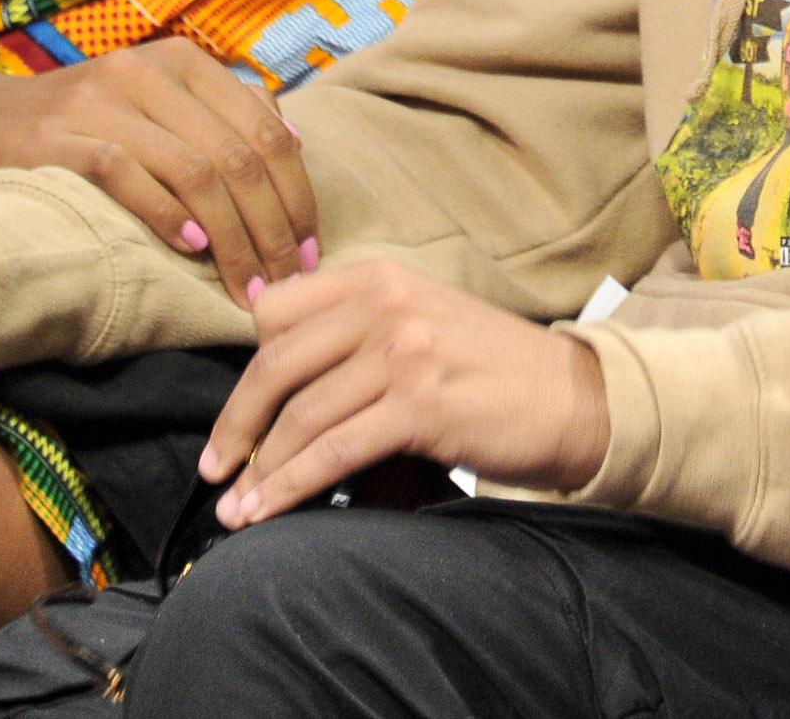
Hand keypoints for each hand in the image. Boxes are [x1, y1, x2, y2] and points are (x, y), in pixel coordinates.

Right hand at [0, 43, 317, 292]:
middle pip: (237, 155)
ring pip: (195, 170)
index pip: (265, 130)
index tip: (311, 252)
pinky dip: (165, 213)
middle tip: (287, 283)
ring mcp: (102, 103)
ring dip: (232, 237)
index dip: (297, 195)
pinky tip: (192, 247)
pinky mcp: (60, 137)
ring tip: (248, 285)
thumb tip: (296, 142)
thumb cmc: (89, 122)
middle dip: (273, 227)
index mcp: (184, 63)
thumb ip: (224, 113)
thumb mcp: (160, 102)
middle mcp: (148, 72)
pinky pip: (127, 174)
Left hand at [199, 261, 609, 529]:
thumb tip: (279, 365)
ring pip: (301, 414)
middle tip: (215, 467)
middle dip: (237, 424)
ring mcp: (404, 351)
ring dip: (259, 469)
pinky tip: (267, 512)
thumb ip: (358, 328)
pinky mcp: (421, 405)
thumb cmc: (494, 369)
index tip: (234, 413)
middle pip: (276, 363)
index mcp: (381, 277)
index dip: (246, 366)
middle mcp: (387, 304)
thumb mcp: (423, 320)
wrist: (575, 399)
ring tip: (236, 509)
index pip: (277, 310)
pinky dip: (289, 487)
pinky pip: (334, 451)